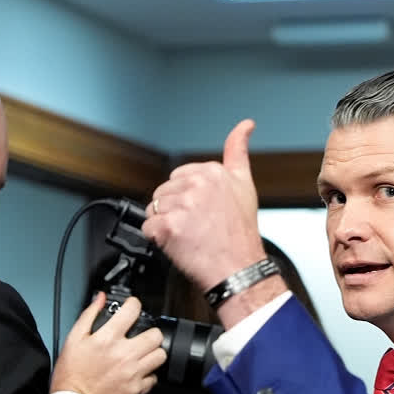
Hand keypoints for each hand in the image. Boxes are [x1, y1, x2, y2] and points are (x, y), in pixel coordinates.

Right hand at [51, 293, 166, 393]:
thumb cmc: (71, 373)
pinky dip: (149, 374)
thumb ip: (89, 315)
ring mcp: (132, 372)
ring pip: (160, 355)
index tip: (132, 307)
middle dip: (149, 332)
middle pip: (155, 335)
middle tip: (141, 335)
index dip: (134, 304)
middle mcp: (124, 354)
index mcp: (108, 338)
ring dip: (153, 352)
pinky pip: (154, 377)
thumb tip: (101, 298)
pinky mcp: (136, 388)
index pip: (132, 311)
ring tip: (143, 353)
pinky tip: (138, 371)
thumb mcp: (74, 338)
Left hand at [142, 119, 265, 290]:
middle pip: (164, 193)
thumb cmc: (241, 234)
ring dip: (166, 225)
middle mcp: (197, 185)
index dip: (188, 198)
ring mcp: (182, 205)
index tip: (204, 212)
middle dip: (175, 210)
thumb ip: (238, 150)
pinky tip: (179, 244)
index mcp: (212, 171)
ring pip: (154, 209)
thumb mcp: (245, 185)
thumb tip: (245, 125)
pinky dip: (159, 239)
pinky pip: (148, 228)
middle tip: (197, 226)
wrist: (239, 268)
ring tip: (189, 235)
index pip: (179, 178)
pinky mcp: (169, 226)